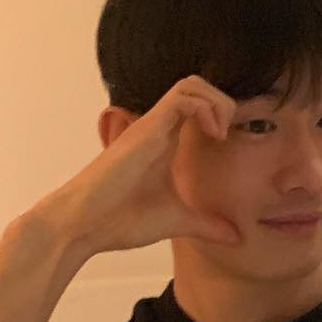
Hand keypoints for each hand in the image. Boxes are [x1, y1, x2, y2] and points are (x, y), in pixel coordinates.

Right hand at [36, 75, 240, 257]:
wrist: (84, 226)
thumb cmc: (121, 220)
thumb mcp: (178, 221)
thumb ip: (207, 225)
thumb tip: (237, 237)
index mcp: (166, 142)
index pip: (198, 105)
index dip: (222, 114)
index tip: (232, 143)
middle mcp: (158, 128)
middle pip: (196, 86)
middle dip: (224, 102)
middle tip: (228, 136)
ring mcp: (151, 126)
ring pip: (190, 84)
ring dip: (216, 102)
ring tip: (220, 134)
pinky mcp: (145, 130)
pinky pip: (182, 98)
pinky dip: (205, 109)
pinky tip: (212, 136)